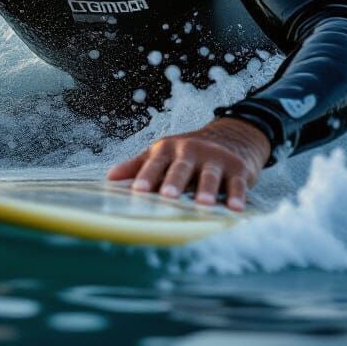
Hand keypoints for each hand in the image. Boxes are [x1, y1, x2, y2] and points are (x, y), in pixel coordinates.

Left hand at [106, 118, 270, 210]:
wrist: (230, 136)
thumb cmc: (187, 152)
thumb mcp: (162, 153)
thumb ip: (137, 165)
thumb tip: (109, 178)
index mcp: (169, 149)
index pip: (155, 163)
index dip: (146, 176)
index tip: (137, 191)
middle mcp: (192, 152)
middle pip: (181, 168)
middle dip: (174, 181)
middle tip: (168, 196)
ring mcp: (215, 159)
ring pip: (210, 175)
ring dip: (206, 189)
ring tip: (203, 204)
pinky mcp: (237, 169)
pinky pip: (237, 183)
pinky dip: (237, 196)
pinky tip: (235, 209)